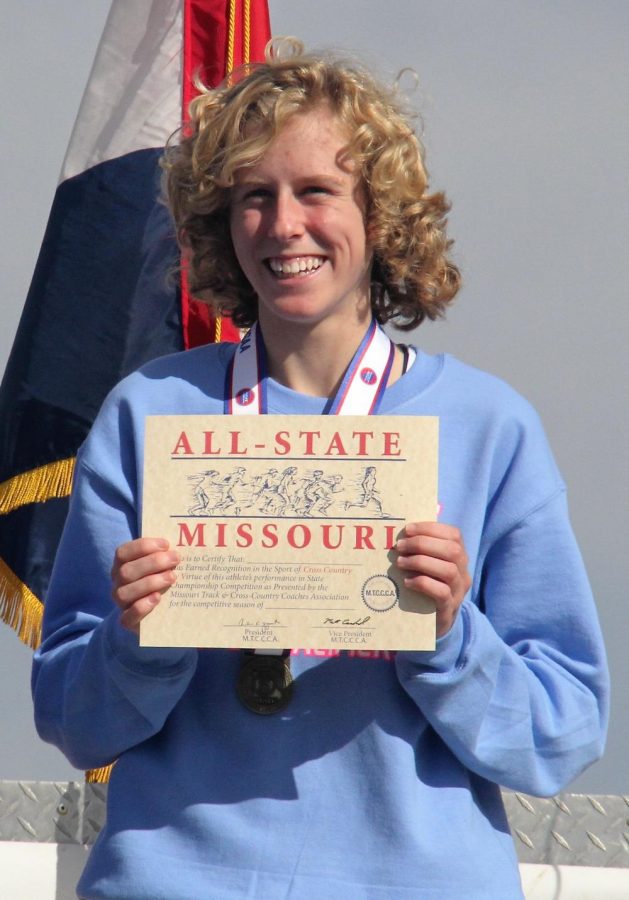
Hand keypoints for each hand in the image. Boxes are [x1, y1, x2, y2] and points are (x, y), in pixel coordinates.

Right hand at [111, 538, 179, 633]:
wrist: (158, 613)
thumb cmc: (160, 580)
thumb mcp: (160, 566)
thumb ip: (164, 555)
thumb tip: (182, 546)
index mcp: (122, 565)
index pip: (122, 553)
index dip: (143, 546)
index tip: (166, 544)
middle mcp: (118, 583)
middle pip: (126, 571)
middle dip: (153, 563)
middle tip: (175, 559)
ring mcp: (121, 603)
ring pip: (124, 592)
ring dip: (150, 583)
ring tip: (172, 578)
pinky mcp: (127, 621)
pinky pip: (127, 617)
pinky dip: (141, 607)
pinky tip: (158, 598)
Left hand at [396, 522, 471, 638]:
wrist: (434, 621)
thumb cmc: (428, 585)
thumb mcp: (428, 565)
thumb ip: (422, 549)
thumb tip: (402, 532)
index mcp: (459, 556)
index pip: (454, 535)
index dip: (430, 528)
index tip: (407, 529)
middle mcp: (463, 572)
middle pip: (452, 550)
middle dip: (423, 544)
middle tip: (400, 546)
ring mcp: (458, 591)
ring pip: (448, 570)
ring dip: (421, 562)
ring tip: (400, 563)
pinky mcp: (448, 608)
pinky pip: (441, 592)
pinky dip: (422, 583)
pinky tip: (407, 582)